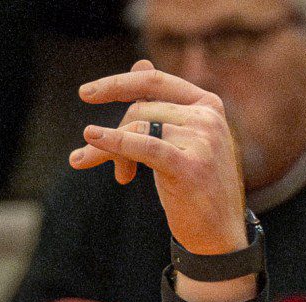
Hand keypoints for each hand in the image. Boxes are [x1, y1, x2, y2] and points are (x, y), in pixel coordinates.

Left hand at [71, 63, 248, 257]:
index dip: (117, 83)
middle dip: (111, 136)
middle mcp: (207, 117)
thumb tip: (139, 64)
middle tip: (89, 161)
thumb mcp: (179, 140)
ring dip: (107, 152)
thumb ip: (160, 106)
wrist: (220, 233)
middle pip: (139, 110)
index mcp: (206, 104)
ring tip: (96, 169)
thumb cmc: (195, 186)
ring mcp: (202, 140)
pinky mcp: (190, 166)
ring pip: (136, 129)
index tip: (86, 93)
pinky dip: (115, 143)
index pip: (154, 81)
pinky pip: (146, 146)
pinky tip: (92, 139)